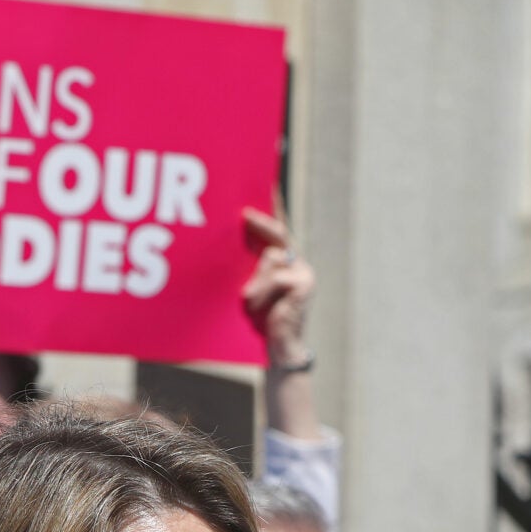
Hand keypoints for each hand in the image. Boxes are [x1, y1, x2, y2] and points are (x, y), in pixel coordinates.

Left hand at [241, 209, 315, 369]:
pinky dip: (261, 291)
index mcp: (283, 260)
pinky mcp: (304, 284)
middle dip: (260, 222)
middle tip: (244, 214)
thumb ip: (249, 267)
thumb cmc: (260, 318)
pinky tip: (252, 305)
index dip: (273, 205)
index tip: (265, 183)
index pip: (277, 228)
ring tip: (246, 301)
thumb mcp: (250, 288)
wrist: (279, 348)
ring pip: (272, 257)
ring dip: (255, 280)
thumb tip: (226, 242)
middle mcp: (296, 262)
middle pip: (278, 232)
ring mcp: (303, 272)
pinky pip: (276, 276)